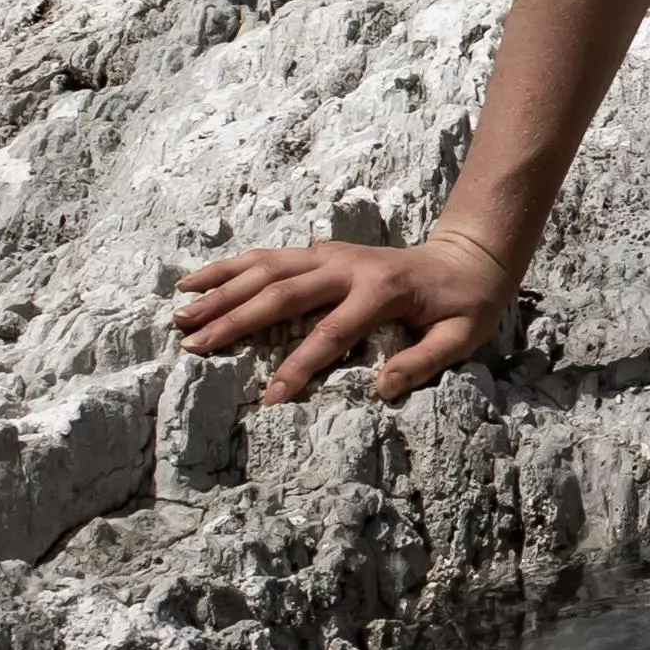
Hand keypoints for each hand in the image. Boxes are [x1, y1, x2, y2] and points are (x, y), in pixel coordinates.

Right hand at [171, 231, 518, 404]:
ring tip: (180, 316)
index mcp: (382, 291)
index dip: (299, 367)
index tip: (270, 398)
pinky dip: (228, 268)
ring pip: (265, 269)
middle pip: (282, 294)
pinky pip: (266, 258)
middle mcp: (348, 267)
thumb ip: (425, 362)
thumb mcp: (461, 336)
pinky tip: (194, 282)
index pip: (330, 334)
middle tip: (194, 347)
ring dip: (221, 291)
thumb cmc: (464, 304)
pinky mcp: (319, 252)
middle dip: (236, 321)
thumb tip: (382, 389)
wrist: (469, 256)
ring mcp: (330, 254)